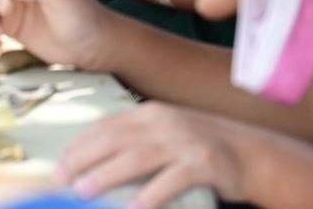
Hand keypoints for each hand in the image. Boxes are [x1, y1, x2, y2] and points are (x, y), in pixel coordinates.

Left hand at [59, 103, 257, 207]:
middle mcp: (165, 122)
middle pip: (115, 139)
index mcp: (152, 113)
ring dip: (107, 174)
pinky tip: (133, 208)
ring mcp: (185, 141)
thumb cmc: (203, 149)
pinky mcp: (203, 163)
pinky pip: (171, 179)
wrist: (254, 154)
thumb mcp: (167, 135)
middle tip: (60, 179)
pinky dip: (150, 194)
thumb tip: (94, 161)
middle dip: (83, 158)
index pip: (106, 125)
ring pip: (137, 157)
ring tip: (83, 191)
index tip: (58, 163)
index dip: (79, 144)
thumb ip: (136, 141)